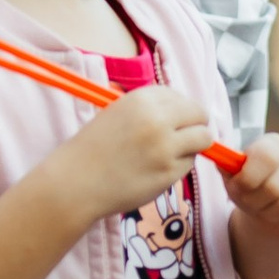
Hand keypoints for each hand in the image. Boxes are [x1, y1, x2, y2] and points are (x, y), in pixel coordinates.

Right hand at [61, 85, 211, 221]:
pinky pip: (189, 163)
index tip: (175, 120)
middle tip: (186, 136)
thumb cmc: (93, 148)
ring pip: (203, 139)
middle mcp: (157, 119)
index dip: (181, 109)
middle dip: (197, 125)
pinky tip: (158, 169)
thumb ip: (150, 109)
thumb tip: (184, 110)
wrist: (75, 182)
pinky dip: (179, 166)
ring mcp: (165, 146)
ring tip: (173, 153)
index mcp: (142, 99)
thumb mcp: (118, 113)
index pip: (181, 97)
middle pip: (200, 114)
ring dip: (193, 145)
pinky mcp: (169, 172)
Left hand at [227, 131, 278, 278]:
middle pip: (276, 187)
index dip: (249, 178)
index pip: (266, 157)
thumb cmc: (247, 188)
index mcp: (273, 144)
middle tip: (251, 204)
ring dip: (270, 215)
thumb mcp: (231, 176)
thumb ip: (225, 165)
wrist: (268, 209)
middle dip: (256, 203)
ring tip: (265, 212)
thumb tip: (216, 155)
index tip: (239, 187)